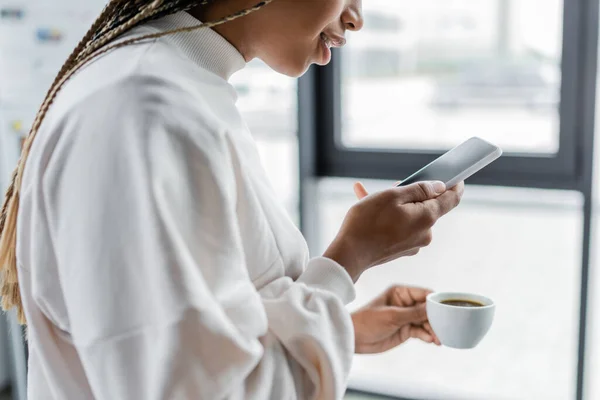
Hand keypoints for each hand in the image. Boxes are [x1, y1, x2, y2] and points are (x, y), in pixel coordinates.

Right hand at [323, 181, 463, 280]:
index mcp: (427, 217)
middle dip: (412, 193)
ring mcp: (413, 243)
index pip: (451, 199)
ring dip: (394, 204)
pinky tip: (368, 209)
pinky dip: (388, 217)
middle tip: (392, 185)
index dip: (455, 186)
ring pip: (409, 216)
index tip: (456, 177)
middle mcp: (425, 233)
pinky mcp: (401, 249)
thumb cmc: (368, 222)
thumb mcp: (392, 196)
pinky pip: (399, 227)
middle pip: (426, 206)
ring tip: (368, 195)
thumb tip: (439, 187)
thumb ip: (419, 189)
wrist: (349, 254)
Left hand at [352, 285, 440, 353]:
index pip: (424, 294)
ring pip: (426, 321)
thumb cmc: (367, 321)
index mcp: (400, 292)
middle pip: (428, 309)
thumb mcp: (392, 316)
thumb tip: (433, 307)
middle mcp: (405, 303)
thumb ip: (413, 313)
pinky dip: (427, 336)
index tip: (447, 310)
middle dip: (436, 318)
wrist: (354, 339)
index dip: (436, 301)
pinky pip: (421, 331)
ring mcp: (406, 317)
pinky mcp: (405, 330)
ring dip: (434, 329)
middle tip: (444, 328)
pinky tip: (432, 341)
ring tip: (439, 339)